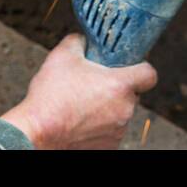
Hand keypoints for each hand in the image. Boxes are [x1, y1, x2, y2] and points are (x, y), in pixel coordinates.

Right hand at [0, 34, 157, 148]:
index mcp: (120, 85)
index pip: (150, 74)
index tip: (129, 67)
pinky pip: (110, 131)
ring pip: (120, 113)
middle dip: (116, 88)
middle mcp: (125, 109)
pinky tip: (80, 121)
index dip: (140, 67)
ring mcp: (118, 131)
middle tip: (95, 83)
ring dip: (107, 107)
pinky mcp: (108, 146)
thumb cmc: (50, 97)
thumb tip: (83, 40)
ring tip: (82, 104)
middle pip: (132, 94)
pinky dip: (99, 126)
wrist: (37, 133)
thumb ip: (79, 41)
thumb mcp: (62, 56)